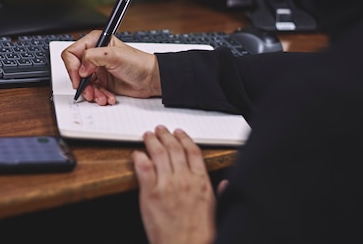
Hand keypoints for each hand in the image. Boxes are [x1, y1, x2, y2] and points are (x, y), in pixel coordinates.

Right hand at [61, 30, 160, 104]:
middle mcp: (95, 55)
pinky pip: (92, 91)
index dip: (73, 67)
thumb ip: (93, 57)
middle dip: (82, 83)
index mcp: (96, 42)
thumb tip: (81, 68)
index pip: (72, 53)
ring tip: (101, 97)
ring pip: (83, 83)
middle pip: (75, 70)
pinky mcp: (102, 81)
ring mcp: (98, 69)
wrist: (151, 79)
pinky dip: (98, 96)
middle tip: (89, 91)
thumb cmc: (139, 63)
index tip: (80, 77)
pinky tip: (107, 97)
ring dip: (91, 92)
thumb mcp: (115, 56)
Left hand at [132, 126, 216, 243]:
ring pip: (159, 153)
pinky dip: (140, 157)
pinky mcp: (150, 193)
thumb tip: (225, 183)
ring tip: (148, 135)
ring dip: (152, 141)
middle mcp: (185, 179)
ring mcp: (167, 185)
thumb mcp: (217, 211)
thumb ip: (220, 193)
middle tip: (160, 130)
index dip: (184, 139)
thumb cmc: (201, 236)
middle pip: (174, 148)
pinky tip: (137, 153)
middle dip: (166, 136)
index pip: (193, 151)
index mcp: (202, 182)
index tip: (179, 133)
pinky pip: (143, 168)